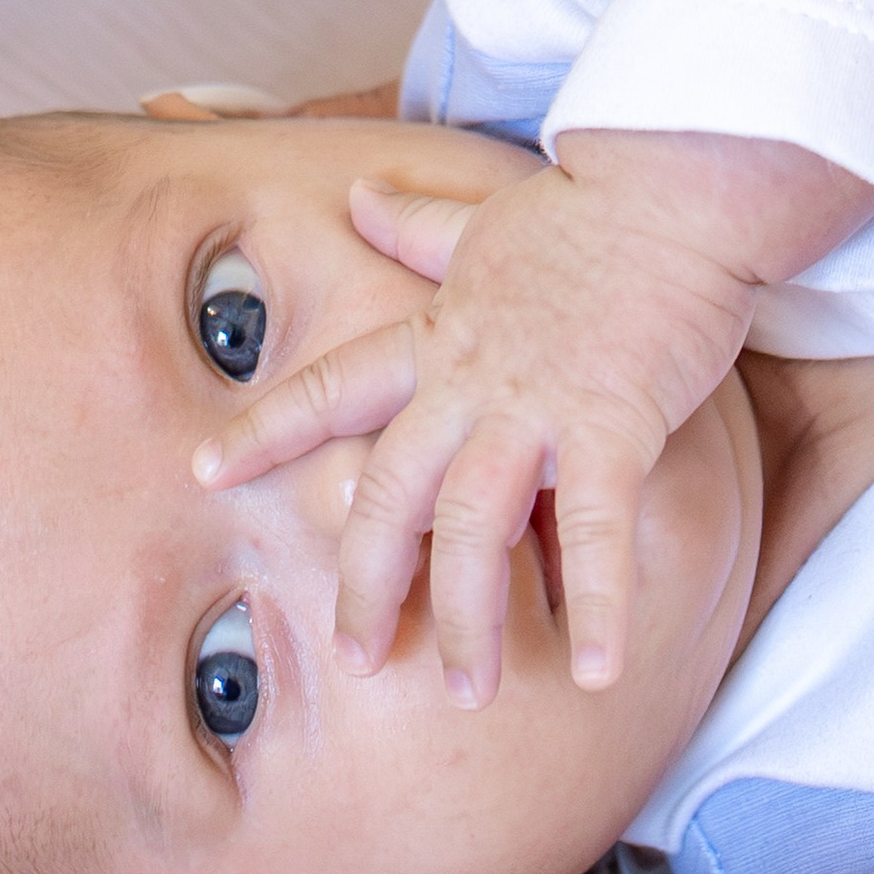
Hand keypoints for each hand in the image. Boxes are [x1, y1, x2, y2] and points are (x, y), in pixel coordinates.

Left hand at [193, 128, 873, 705]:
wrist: (670, 183)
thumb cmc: (587, 210)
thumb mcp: (486, 222)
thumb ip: (420, 226)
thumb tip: (359, 195)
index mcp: (435, 336)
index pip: (330, 388)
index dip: (265, 432)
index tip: (203, 473)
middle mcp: (467, 381)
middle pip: (390, 493)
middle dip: (366, 579)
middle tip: (356, 656)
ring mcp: (534, 407)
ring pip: (473, 527)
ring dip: (467, 617)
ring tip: (468, 690)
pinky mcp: (612, 425)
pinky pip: (597, 530)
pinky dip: (599, 604)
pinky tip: (601, 672)